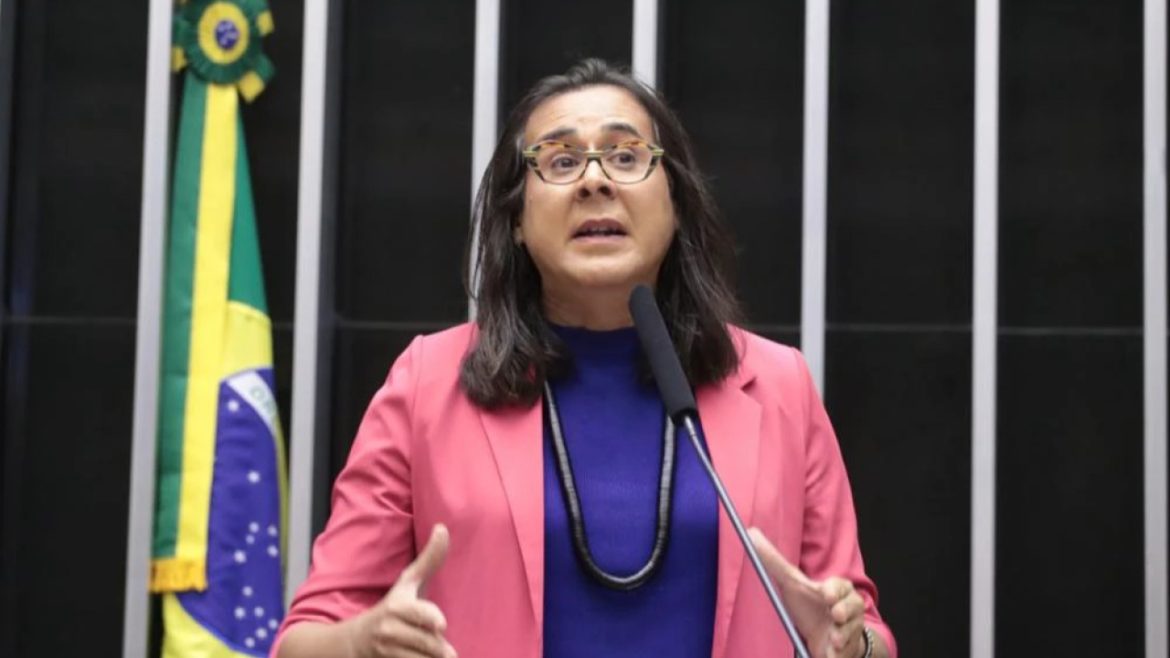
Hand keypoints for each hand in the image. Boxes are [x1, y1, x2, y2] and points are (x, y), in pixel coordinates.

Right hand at [350, 524, 456, 657]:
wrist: (353, 642)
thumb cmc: (391, 609)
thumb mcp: (407, 584)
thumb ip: (429, 560)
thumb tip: (442, 528)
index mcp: (397, 607)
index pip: (421, 616)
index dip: (432, 620)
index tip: (440, 624)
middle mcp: (389, 630)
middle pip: (429, 643)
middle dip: (440, 647)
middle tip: (442, 645)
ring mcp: (387, 652)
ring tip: (431, 653)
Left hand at [749, 528, 866, 657]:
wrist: (826, 637)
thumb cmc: (809, 605)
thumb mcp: (790, 583)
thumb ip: (773, 561)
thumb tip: (751, 533)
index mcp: (836, 589)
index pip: (840, 585)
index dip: (833, 589)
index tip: (825, 594)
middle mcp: (848, 606)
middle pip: (854, 605)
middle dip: (844, 610)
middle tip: (835, 614)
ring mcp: (851, 627)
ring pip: (852, 630)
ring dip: (841, 635)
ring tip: (834, 640)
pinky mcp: (850, 648)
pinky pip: (848, 652)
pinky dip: (839, 654)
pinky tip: (832, 654)